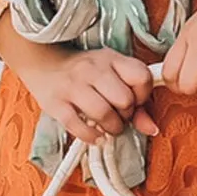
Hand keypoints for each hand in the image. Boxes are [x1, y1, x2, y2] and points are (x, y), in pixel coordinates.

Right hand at [22, 44, 158, 149]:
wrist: (44, 63)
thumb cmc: (84, 73)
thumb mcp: (112, 75)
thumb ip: (135, 100)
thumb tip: (151, 128)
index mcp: (111, 59)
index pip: (142, 77)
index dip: (143, 96)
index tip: (135, 101)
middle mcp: (92, 69)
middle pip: (124, 100)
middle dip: (126, 115)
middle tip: (119, 115)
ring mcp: (72, 86)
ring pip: (104, 114)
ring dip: (111, 128)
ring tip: (108, 126)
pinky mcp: (55, 103)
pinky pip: (78, 127)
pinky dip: (91, 136)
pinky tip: (95, 135)